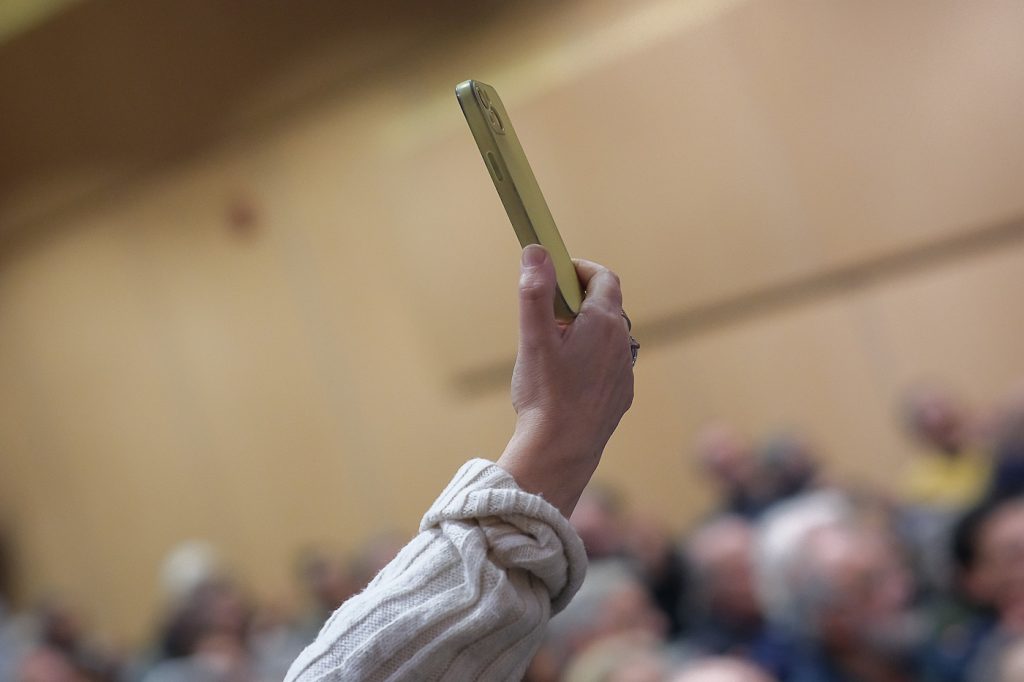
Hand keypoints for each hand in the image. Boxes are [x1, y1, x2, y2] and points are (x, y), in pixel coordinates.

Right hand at [496, 244, 634, 516]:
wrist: (562, 453)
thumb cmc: (546, 396)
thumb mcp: (534, 339)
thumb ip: (535, 292)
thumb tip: (536, 251)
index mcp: (604, 324)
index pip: (603, 277)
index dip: (579, 268)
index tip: (556, 271)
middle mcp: (622, 344)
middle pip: (605, 306)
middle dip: (577, 300)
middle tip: (546, 310)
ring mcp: (624, 372)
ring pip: (607, 337)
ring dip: (584, 331)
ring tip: (552, 346)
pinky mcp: (619, 396)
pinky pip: (608, 366)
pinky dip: (590, 359)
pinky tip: (564, 379)